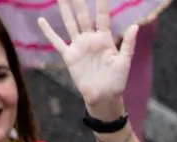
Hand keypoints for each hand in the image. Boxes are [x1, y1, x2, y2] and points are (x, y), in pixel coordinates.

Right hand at [41, 0, 137, 116]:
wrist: (103, 97)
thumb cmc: (116, 81)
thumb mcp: (124, 63)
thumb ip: (128, 45)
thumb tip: (135, 26)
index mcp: (104, 39)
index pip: (102, 16)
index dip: (101, 2)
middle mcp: (90, 38)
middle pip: (83, 15)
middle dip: (78, 1)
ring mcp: (79, 46)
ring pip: (70, 23)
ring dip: (64, 9)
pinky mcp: (69, 55)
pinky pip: (57, 41)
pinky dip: (49, 32)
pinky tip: (41, 20)